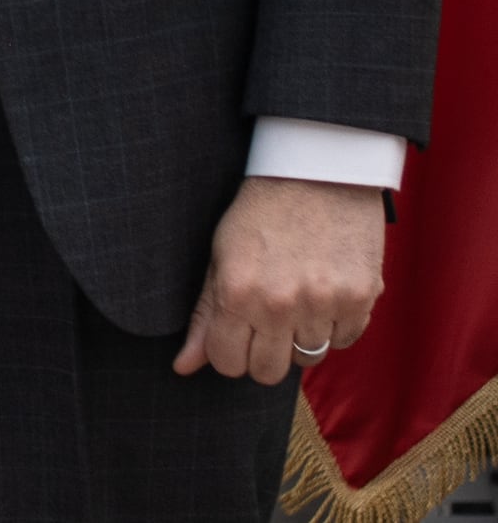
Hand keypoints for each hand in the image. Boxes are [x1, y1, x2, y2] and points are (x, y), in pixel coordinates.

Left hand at [180, 175, 385, 383]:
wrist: (318, 173)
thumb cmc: (260, 213)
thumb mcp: (220, 257)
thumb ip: (204, 315)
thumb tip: (183, 367)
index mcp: (239, 292)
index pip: (227, 363)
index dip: (228, 353)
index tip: (234, 336)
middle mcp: (282, 304)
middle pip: (269, 372)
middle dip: (263, 353)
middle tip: (265, 323)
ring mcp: (326, 303)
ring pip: (309, 358)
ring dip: (300, 338)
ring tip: (296, 299)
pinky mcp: (363, 299)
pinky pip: (345, 341)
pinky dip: (335, 326)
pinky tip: (324, 294)